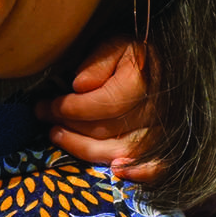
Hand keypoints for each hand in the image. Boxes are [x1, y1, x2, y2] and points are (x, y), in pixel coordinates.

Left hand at [37, 38, 161, 181]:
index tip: (45, 106)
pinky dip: (140, 172)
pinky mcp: (170, 146)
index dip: (69, 108)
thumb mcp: (116, 44)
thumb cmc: (136, 54)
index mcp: (143, 81)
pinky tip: (117, 171)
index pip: (102, 104)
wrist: (169, 65)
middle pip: (107, 129)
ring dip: (85, 149)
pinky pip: (159, 167)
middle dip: (70, 127)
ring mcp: (166, 130)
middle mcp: (158, 109)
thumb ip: (99, 62)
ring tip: (58, 137)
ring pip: (122, 150)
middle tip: (45, 121)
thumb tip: (79, 85)